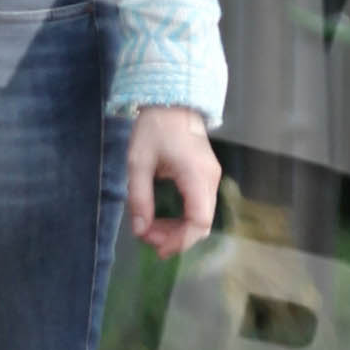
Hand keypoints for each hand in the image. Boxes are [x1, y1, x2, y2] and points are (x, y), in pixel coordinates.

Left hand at [126, 107, 218, 257]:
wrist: (172, 100)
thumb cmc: (154, 127)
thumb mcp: (138, 162)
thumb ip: (139, 198)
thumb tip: (140, 230)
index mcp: (196, 175)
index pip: (199, 221)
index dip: (180, 241)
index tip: (157, 248)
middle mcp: (210, 179)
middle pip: (202, 223)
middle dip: (175, 237)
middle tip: (146, 238)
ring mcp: (211, 177)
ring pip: (202, 217)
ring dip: (177, 229)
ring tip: (150, 230)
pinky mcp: (206, 176)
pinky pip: (199, 206)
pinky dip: (182, 218)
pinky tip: (162, 220)